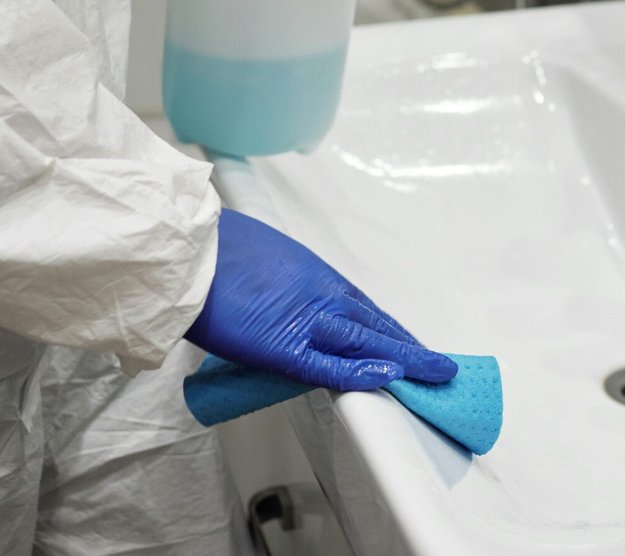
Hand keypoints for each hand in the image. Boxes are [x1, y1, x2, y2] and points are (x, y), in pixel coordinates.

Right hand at [186, 210, 457, 391]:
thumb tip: (281, 299)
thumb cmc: (211, 249)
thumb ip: (281, 284)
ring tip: (437, 374)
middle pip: (375, 323)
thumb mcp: (261, 261)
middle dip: (408, 344)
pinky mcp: (282, 343)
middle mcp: (318, 293)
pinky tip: (390, 376)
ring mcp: (305, 318)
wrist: (184, 248)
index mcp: (311, 275)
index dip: (389, 328)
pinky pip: (329, 363)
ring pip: (366, 340)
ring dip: (404, 356)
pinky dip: (360, 371)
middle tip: (439, 365)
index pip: (362, 307)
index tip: (410, 343)